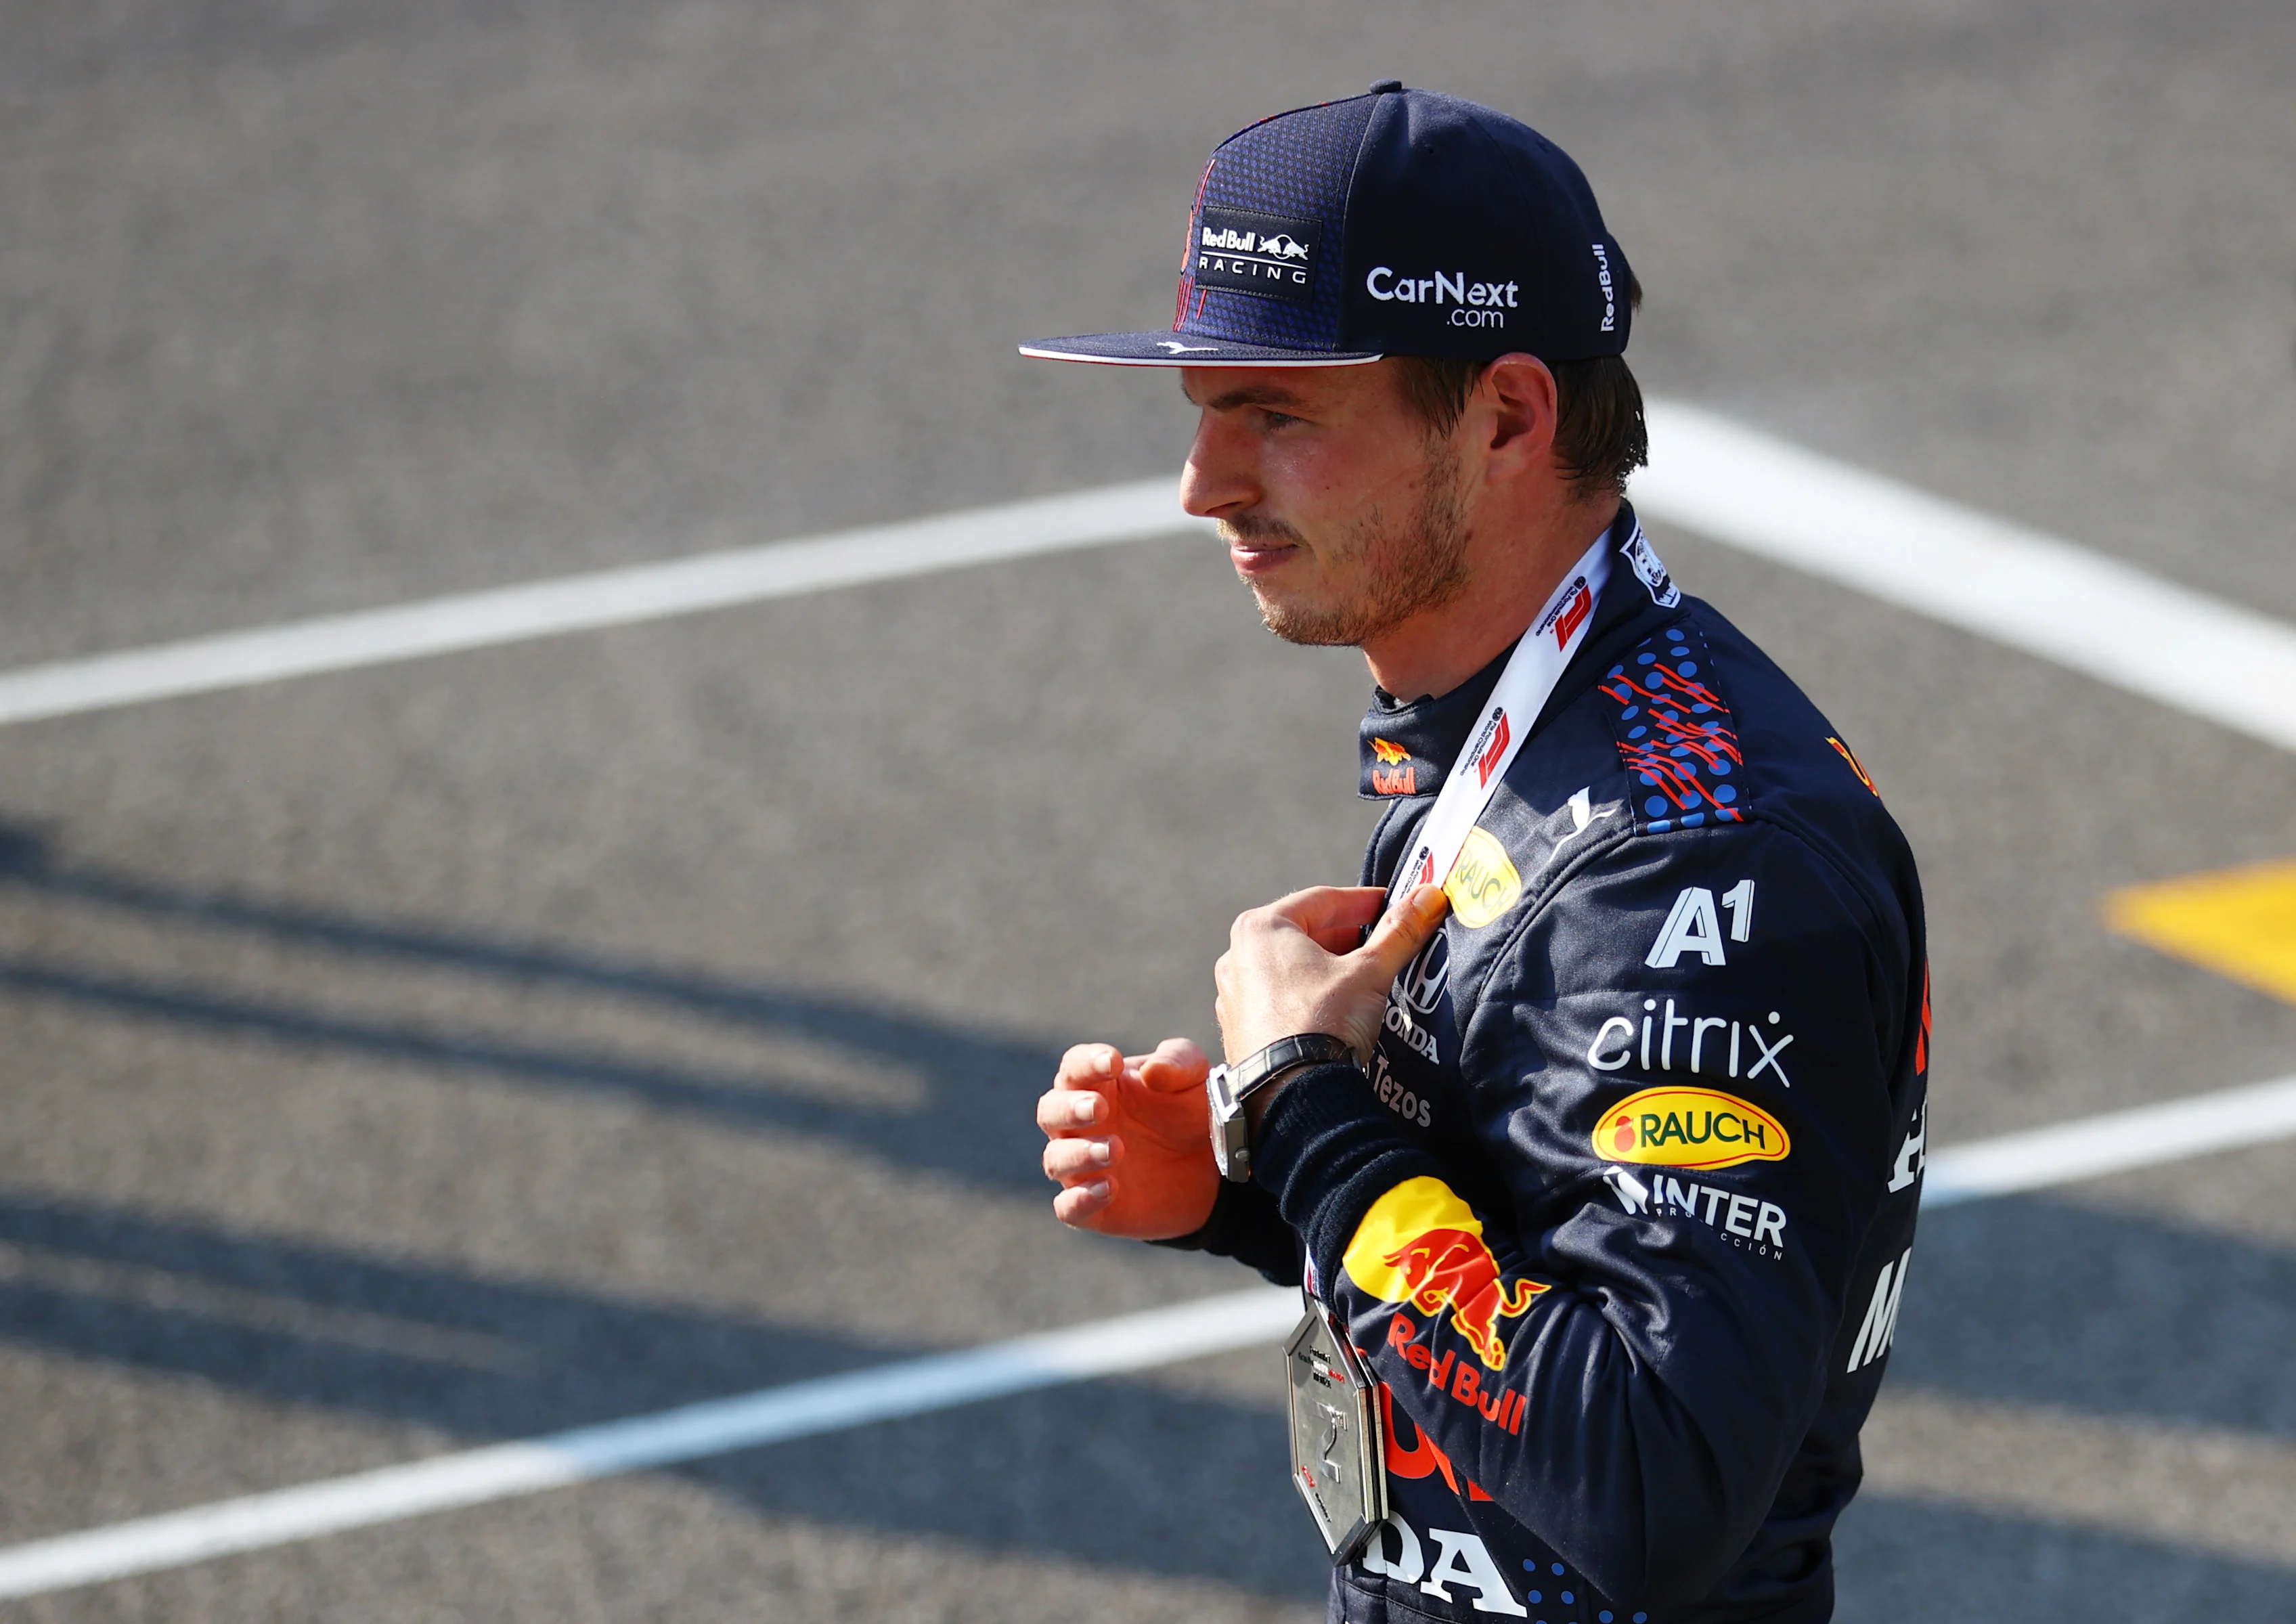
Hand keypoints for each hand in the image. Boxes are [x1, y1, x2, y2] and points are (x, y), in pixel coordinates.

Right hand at [1037, 1037, 1218, 1239]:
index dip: (1086, 1062)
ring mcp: (1084, 1167)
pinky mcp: (1095, 1207)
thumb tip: (1151, 1071)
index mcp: (1099, 1085)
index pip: (1074, 1067)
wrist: (1213, 1168)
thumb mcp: (1197, 1078)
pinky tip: (1110, 1188)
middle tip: (1099, 1108)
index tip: (1113, 1062)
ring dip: (1079, 1153)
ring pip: (1055, 1159)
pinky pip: (1068, 1207)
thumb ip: (1178, 1063)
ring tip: (1117, 1149)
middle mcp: (1082, 1125)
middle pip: (1049, 1111)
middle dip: (1069, 1109)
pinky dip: (1080, 1200)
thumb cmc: (1193, 1111)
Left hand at [1215, 884, 1449, 1065]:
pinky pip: (1277, 997)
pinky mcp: (1239, 1029)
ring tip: (1362, 977)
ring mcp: (1234, 995)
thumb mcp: (1369, 971)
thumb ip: (1399, 932)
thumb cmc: (1322, 1023)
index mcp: (1261, 928)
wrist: (1292, 1094)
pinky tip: (1332, 1010)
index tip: (1391, 905)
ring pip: (1288, 967)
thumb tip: (1428, 898)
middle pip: (1302, 932)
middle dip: (1345, 935)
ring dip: (1325, 966)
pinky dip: (1305, 995)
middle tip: (1381, 941)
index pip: (1321, 900)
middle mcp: (1238, 956)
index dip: (1363, 901)